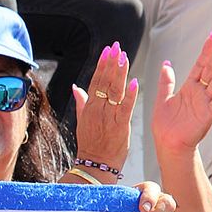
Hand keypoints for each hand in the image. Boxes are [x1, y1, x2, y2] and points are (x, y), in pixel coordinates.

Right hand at [70, 43, 136, 172]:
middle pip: (105, 82)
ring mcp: (108, 117)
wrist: (95, 165)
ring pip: (115, 91)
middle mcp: (98, 110)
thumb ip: (82, 102)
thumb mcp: (83, 121)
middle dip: (111, 63)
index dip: (102, 65)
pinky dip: (130, 95)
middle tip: (117, 47)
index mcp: (89, 107)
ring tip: (124, 57)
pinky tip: (135, 82)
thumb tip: (76, 87)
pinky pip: (125, 107)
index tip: (107, 50)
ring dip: (120, 73)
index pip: (96, 81)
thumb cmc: (91, 144)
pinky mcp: (120, 126)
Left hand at [150, 33, 211, 154]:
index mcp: (189, 88)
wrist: (167, 144)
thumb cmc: (166, 125)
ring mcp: (206, 103)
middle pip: (211, 69)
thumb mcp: (162, 99)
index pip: (200, 65)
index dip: (206, 51)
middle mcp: (200, 93)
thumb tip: (166, 64)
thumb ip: (166, 82)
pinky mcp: (208, 115)